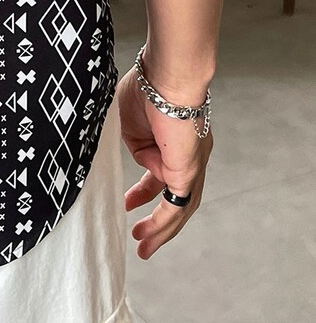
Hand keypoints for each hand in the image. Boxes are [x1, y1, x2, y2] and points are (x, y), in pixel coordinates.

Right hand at [115, 65, 213, 258]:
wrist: (168, 75)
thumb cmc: (148, 86)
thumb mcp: (129, 119)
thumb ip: (134, 141)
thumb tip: (141, 157)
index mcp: (175, 139)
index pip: (161, 171)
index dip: (144, 189)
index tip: (128, 201)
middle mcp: (191, 155)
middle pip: (175, 196)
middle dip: (156, 217)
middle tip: (138, 232)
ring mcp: (193, 165)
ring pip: (181, 207)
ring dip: (161, 229)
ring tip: (143, 247)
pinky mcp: (189, 172)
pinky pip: (178, 206)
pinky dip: (164, 223)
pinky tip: (148, 233)